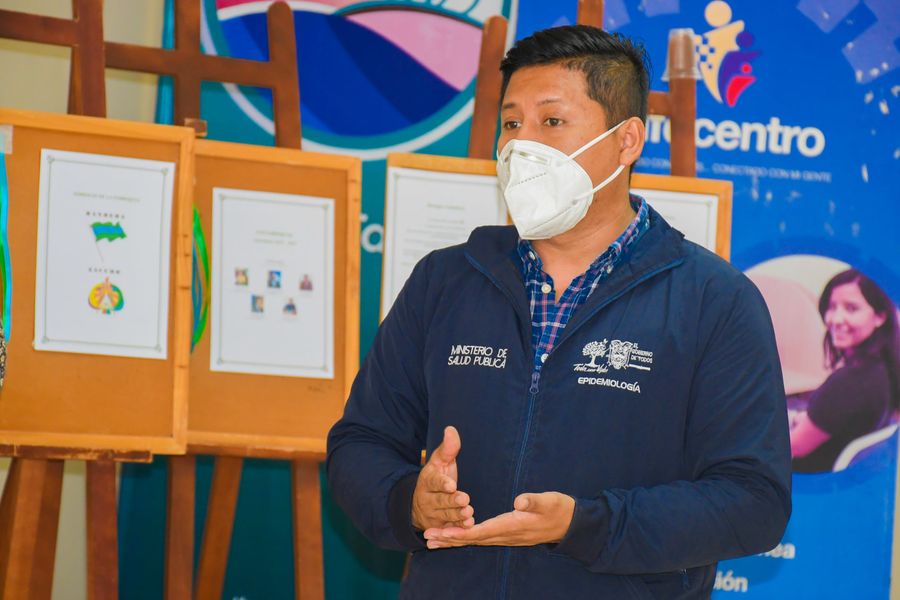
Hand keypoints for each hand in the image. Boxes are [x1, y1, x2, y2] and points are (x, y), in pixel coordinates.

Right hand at [411, 426, 474, 530]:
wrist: (421, 504)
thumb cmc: (437, 478)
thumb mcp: (439, 462)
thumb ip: (447, 448)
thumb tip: (451, 429)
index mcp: (427, 481)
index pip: (434, 482)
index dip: (442, 483)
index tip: (451, 485)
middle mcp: (428, 499)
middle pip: (440, 500)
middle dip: (452, 501)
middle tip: (464, 500)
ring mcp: (434, 515)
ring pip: (446, 515)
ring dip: (457, 516)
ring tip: (468, 512)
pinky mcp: (441, 527)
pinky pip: (450, 529)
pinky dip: (459, 528)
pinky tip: (469, 525)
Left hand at [423, 491, 574, 548]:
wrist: (571, 524)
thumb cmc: (559, 509)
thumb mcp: (549, 501)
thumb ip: (533, 500)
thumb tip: (518, 501)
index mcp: (512, 525)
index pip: (480, 531)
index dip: (459, 533)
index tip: (441, 532)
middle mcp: (505, 534)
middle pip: (471, 539)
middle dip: (449, 538)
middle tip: (426, 538)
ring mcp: (506, 536)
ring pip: (474, 540)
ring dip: (453, 540)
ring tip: (433, 540)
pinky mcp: (507, 533)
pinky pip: (481, 538)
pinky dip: (465, 538)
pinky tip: (454, 536)